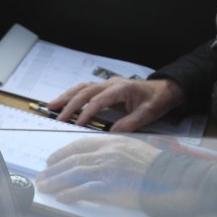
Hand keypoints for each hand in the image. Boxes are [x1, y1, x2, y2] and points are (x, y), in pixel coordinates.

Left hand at [36, 136, 162, 205]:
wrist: (167, 178)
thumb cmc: (153, 166)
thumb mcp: (132, 150)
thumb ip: (113, 152)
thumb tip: (96, 160)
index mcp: (111, 143)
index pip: (80, 145)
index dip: (63, 153)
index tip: (52, 160)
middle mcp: (106, 154)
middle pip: (73, 160)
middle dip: (54, 169)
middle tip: (42, 176)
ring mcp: (107, 170)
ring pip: (74, 174)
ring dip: (56, 181)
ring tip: (45, 187)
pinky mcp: (110, 187)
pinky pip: (85, 190)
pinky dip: (71, 193)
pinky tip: (62, 197)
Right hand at [47, 77, 183, 132]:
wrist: (164, 90)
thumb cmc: (157, 101)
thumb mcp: (148, 114)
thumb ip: (131, 123)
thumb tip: (113, 133)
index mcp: (121, 88)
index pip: (99, 100)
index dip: (87, 112)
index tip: (77, 124)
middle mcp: (111, 84)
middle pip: (86, 92)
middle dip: (70, 105)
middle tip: (58, 118)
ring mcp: (107, 84)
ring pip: (82, 88)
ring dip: (67, 97)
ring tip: (52, 106)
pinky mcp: (106, 88)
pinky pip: (86, 90)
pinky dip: (73, 96)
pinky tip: (64, 103)